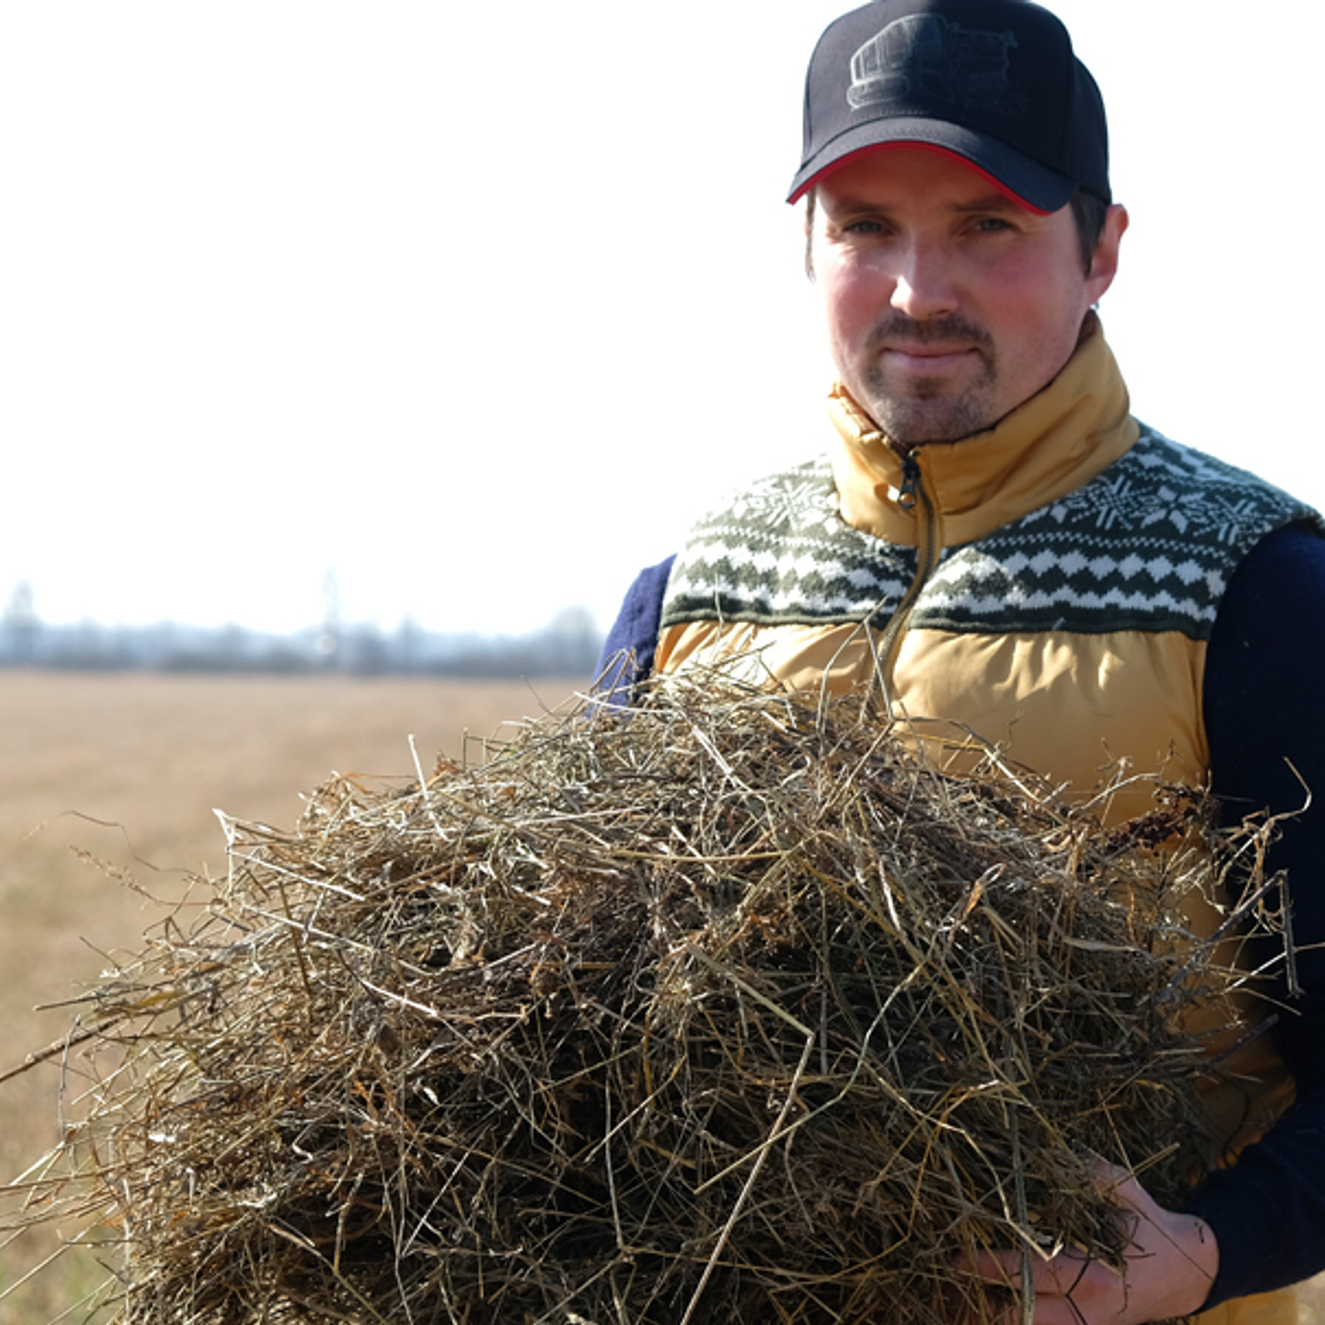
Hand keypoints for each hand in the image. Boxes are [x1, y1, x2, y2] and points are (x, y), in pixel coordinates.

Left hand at [963, 1164, 1218, 1324]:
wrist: (1188, 1272)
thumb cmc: (1149, 1225)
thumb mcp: (1124, 1190)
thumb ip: (1089, 1171)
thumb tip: (1049, 1151)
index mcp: (1095, 1276)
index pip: (1033, 1277)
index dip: (992, 1269)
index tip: (959, 1259)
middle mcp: (1088, 1312)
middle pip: (1023, 1321)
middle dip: (983, 1306)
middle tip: (950, 1281)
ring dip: (995, 1318)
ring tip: (959, 1296)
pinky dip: (1017, 1319)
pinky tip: (990, 1303)